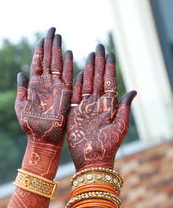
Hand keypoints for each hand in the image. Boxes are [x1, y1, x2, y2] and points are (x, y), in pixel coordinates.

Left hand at [15, 27, 72, 146]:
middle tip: (52, 30)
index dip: (39, 50)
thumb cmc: (31, 125)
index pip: (37, 63)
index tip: (42, 37)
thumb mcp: (21, 106)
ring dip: (57, 51)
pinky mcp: (65, 95)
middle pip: (48, 60)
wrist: (43, 138)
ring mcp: (56, 88)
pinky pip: (67, 78)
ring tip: (59, 36)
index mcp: (35, 85)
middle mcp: (46, 84)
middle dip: (50, 45)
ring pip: (57, 66)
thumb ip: (22, 89)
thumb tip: (20, 73)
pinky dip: (68, 66)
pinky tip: (68, 54)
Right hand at [67, 45, 136, 170]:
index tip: (110, 53)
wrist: (92, 159)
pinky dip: (76, 84)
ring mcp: (85, 108)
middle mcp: (97, 104)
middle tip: (99, 47)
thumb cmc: (107, 146)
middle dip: (99, 63)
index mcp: (109, 106)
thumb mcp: (119, 127)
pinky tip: (77, 73)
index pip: (110, 82)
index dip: (110, 68)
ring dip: (88, 70)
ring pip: (87, 84)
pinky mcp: (74, 114)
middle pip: (98, 79)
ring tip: (89, 55)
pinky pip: (75, 96)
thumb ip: (124, 108)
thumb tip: (133, 90)